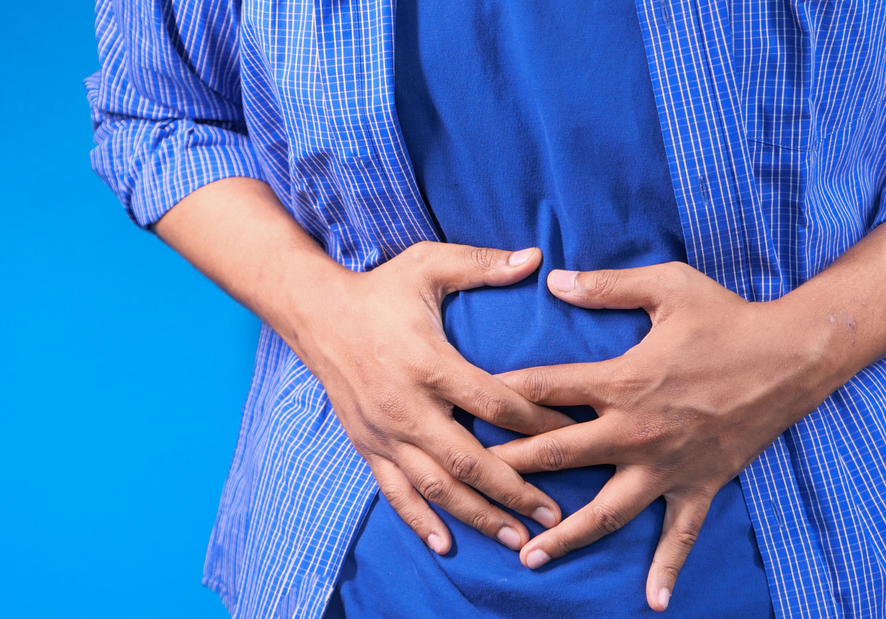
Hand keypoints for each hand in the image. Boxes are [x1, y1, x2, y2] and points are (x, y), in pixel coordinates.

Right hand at [292, 241, 574, 553]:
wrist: (316, 314)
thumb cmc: (379, 289)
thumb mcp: (428, 264)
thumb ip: (481, 264)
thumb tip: (536, 259)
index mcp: (429, 363)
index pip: (496, 404)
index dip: (540, 423)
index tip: (576, 435)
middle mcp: (407, 406)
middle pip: (469, 461)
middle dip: (516, 491)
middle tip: (556, 516)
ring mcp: (384, 432)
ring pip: (435, 487)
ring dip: (478, 516)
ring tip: (517, 539)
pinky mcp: (367, 444)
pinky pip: (394, 492)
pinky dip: (420, 521)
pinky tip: (446, 544)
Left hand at [489, 262, 838, 610]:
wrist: (793, 355)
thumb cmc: (727, 316)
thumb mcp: (667, 286)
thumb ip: (607, 286)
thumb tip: (553, 279)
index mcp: (622, 380)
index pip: (545, 389)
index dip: (500, 395)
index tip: (463, 406)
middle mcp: (636, 430)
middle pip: (558, 454)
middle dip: (510, 469)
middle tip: (471, 483)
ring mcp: (666, 464)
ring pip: (605, 510)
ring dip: (565, 534)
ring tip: (527, 557)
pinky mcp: (699, 484)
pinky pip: (680, 534)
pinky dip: (668, 568)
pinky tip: (653, 600)